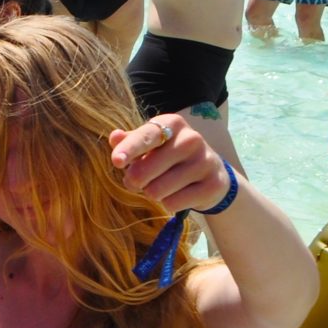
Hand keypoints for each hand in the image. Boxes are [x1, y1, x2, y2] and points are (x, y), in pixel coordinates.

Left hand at [108, 114, 231, 212]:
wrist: (211, 172)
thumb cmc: (170, 156)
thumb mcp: (152, 144)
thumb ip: (131, 141)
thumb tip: (114, 137)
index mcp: (173, 124)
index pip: (146, 136)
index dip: (130, 149)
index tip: (117, 161)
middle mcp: (191, 139)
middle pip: (144, 171)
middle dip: (135, 181)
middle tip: (141, 181)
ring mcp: (204, 161)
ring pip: (156, 191)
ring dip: (152, 193)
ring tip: (163, 185)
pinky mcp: (212, 184)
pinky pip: (172, 203)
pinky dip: (168, 203)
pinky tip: (179, 193)